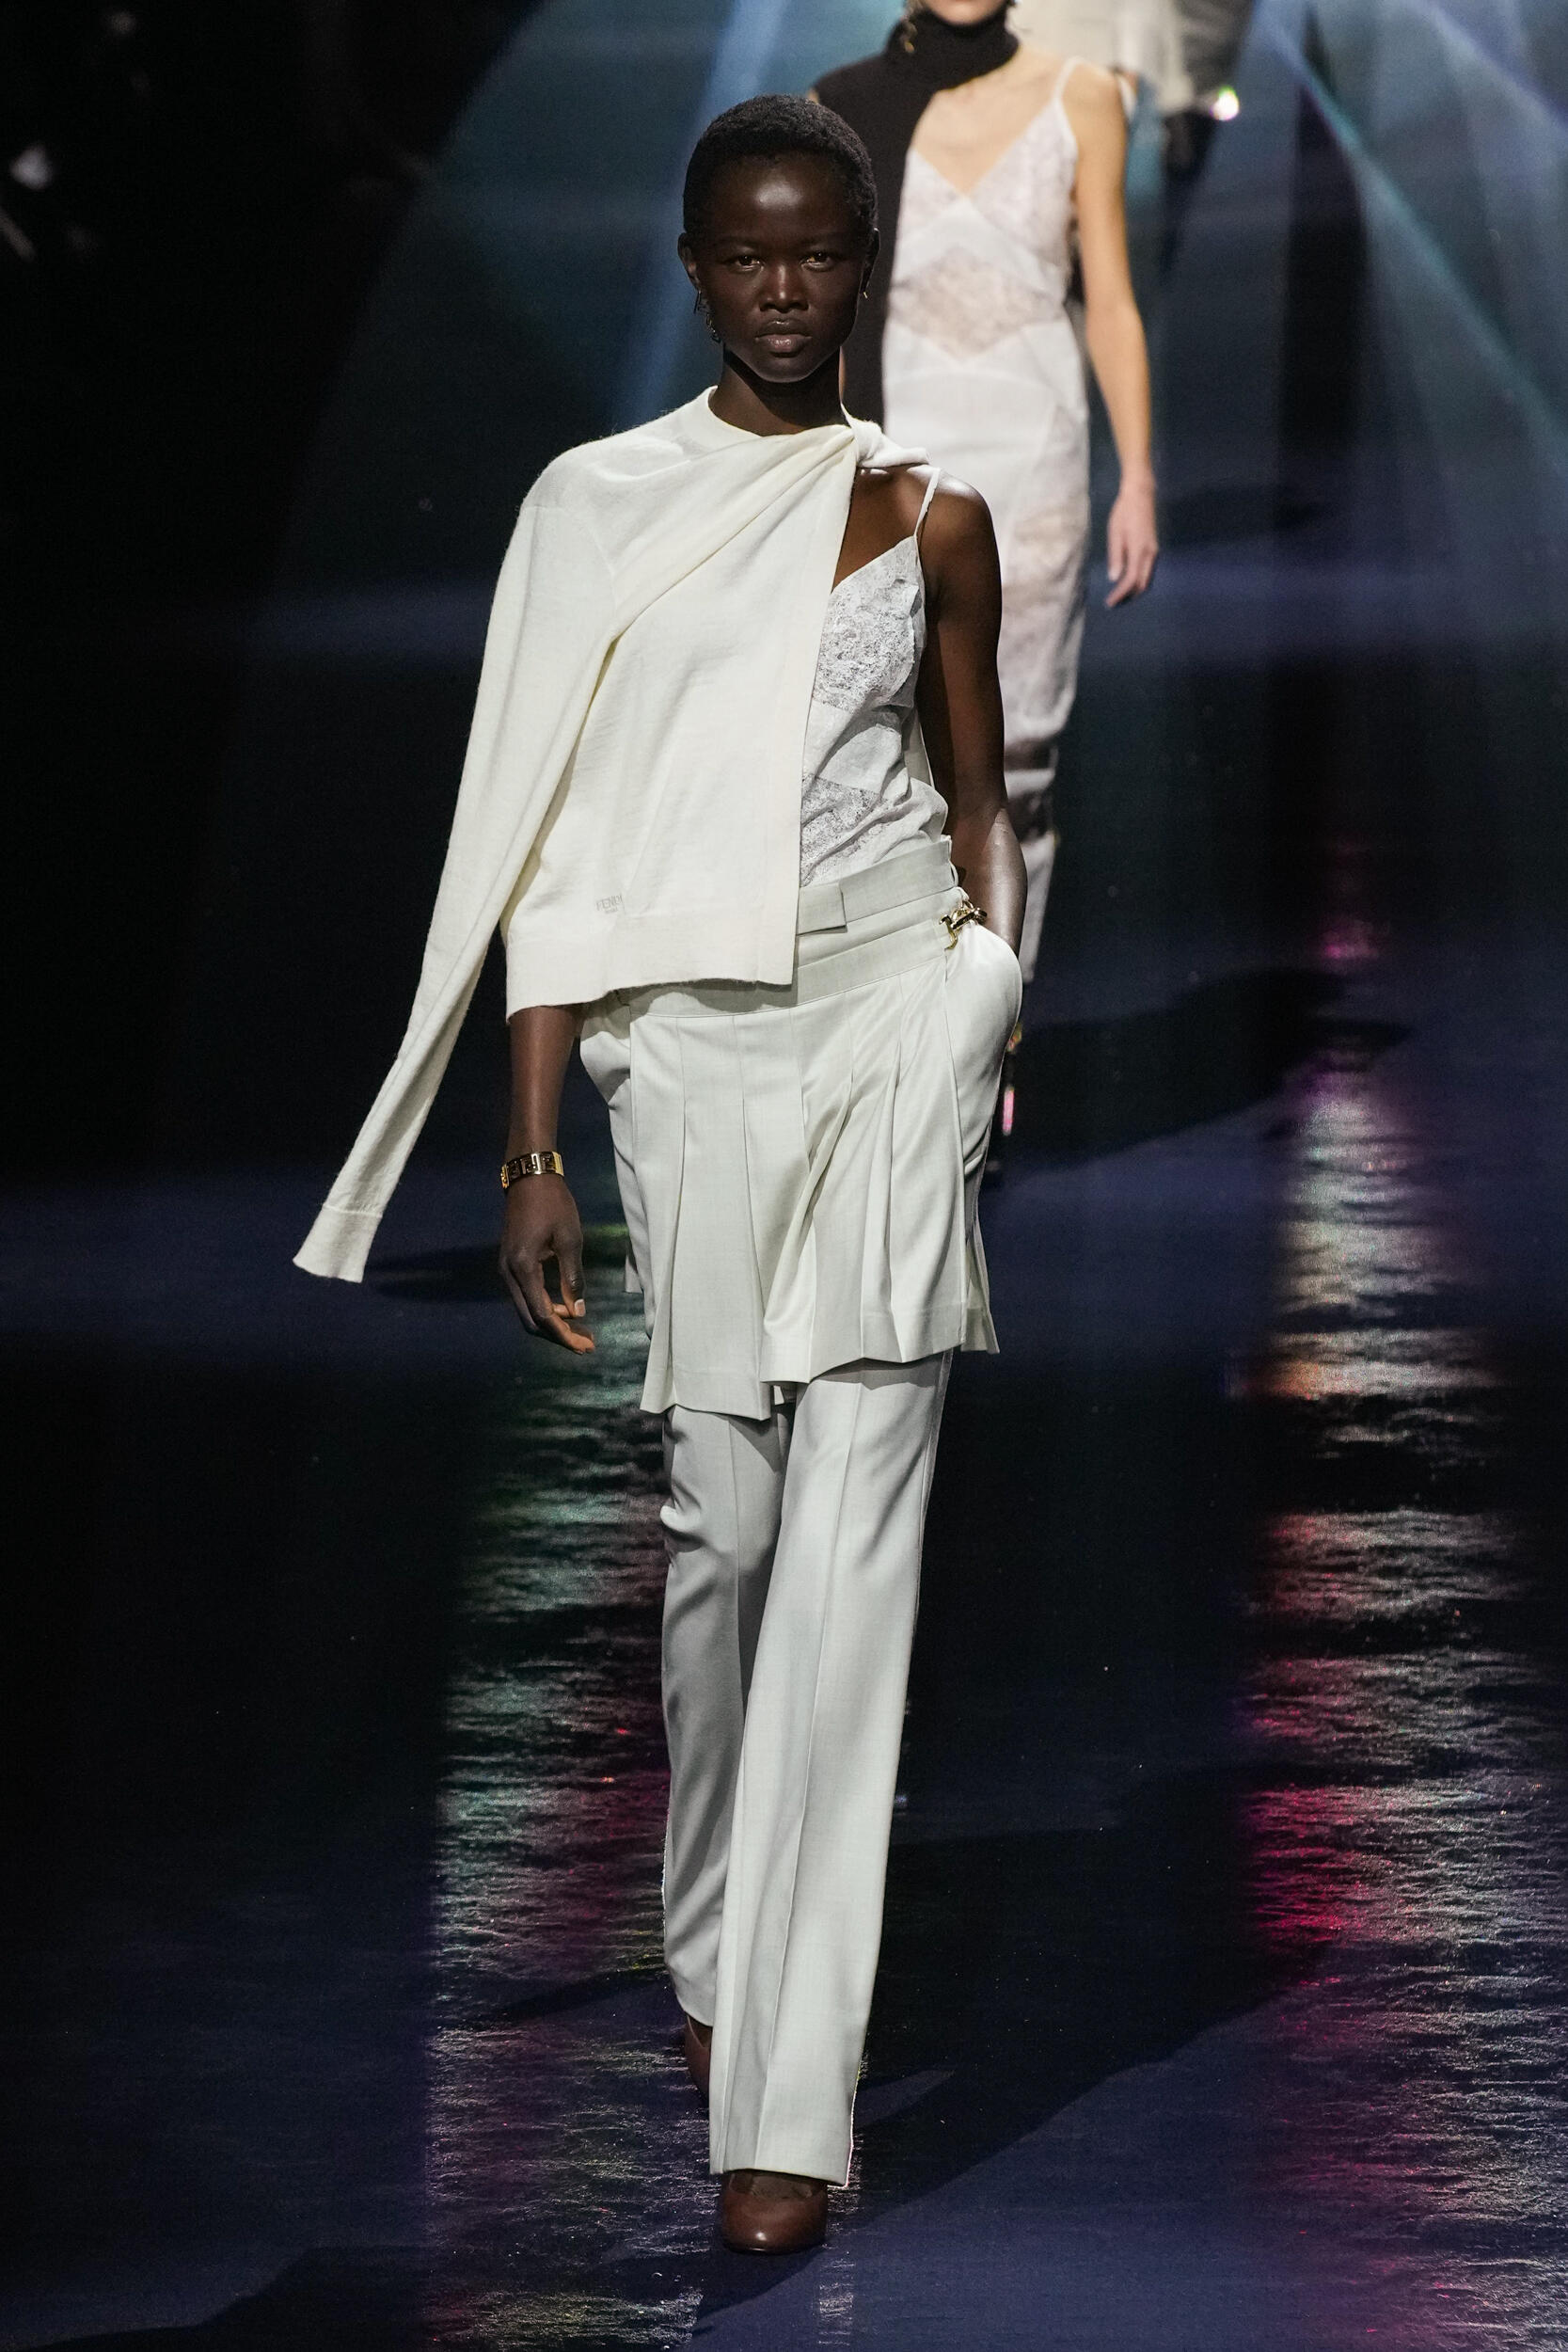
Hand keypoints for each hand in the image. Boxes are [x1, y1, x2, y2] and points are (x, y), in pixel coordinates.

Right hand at [499, 1174, 593, 1352]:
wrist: (529, 1177)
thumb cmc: (553, 1204)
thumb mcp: (570, 1240)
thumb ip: (573, 1278)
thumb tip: (579, 1311)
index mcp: (522, 1268)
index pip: (542, 1314)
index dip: (564, 1334)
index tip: (586, 1345)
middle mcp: (508, 1274)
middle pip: (530, 1320)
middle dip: (558, 1335)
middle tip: (586, 1343)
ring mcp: (506, 1270)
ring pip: (526, 1310)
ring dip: (552, 1322)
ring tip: (580, 1329)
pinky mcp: (510, 1264)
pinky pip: (525, 1296)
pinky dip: (544, 1307)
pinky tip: (565, 1308)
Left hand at [1105, 473, 1157, 605]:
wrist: (1140, 494)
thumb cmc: (1124, 512)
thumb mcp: (1115, 534)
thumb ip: (1116, 557)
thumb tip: (1114, 578)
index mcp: (1138, 551)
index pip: (1130, 580)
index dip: (1120, 593)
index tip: (1110, 602)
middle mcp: (1150, 554)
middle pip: (1142, 583)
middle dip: (1129, 594)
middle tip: (1114, 601)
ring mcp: (1153, 551)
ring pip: (1146, 577)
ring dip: (1134, 587)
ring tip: (1119, 592)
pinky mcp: (1153, 547)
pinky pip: (1147, 569)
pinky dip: (1139, 578)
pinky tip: (1128, 579)